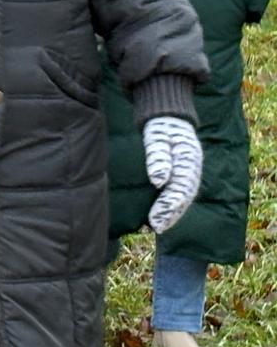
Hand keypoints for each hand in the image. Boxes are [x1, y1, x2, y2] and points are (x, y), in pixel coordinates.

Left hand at [142, 116, 202, 233]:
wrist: (169, 119)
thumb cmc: (161, 128)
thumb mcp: (157, 138)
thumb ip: (158, 157)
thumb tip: (158, 181)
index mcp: (189, 161)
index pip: (181, 188)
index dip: (169, 205)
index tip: (155, 219)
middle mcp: (192, 170)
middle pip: (184, 196)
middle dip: (170, 214)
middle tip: (155, 227)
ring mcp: (188, 173)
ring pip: (182, 197)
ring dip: (171, 213)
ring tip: (156, 226)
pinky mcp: (181, 175)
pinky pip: (178, 193)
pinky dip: (171, 206)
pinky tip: (159, 217)